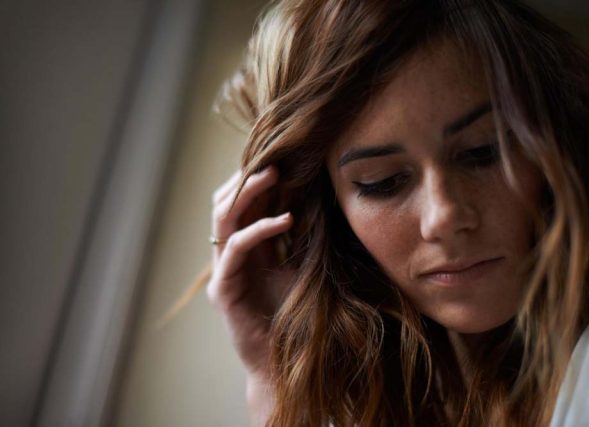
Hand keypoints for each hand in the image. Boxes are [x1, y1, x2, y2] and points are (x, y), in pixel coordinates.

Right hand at [207, 165, 294, 380]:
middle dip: (247, 178)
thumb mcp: (300, 266)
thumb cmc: (295, 316)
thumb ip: (296, 237)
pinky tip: (286, 220)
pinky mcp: (224, 290)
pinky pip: (234, 249)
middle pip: (226, 203)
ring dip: (248, 193)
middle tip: (274, 160)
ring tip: (274, 176)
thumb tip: (316, 198)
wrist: (285, 361)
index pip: (241, 203)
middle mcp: (231, 255)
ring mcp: (224, 271)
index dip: (254, 178)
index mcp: (247, 248)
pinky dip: (258, 230)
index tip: (281, 157)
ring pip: (223, 219)